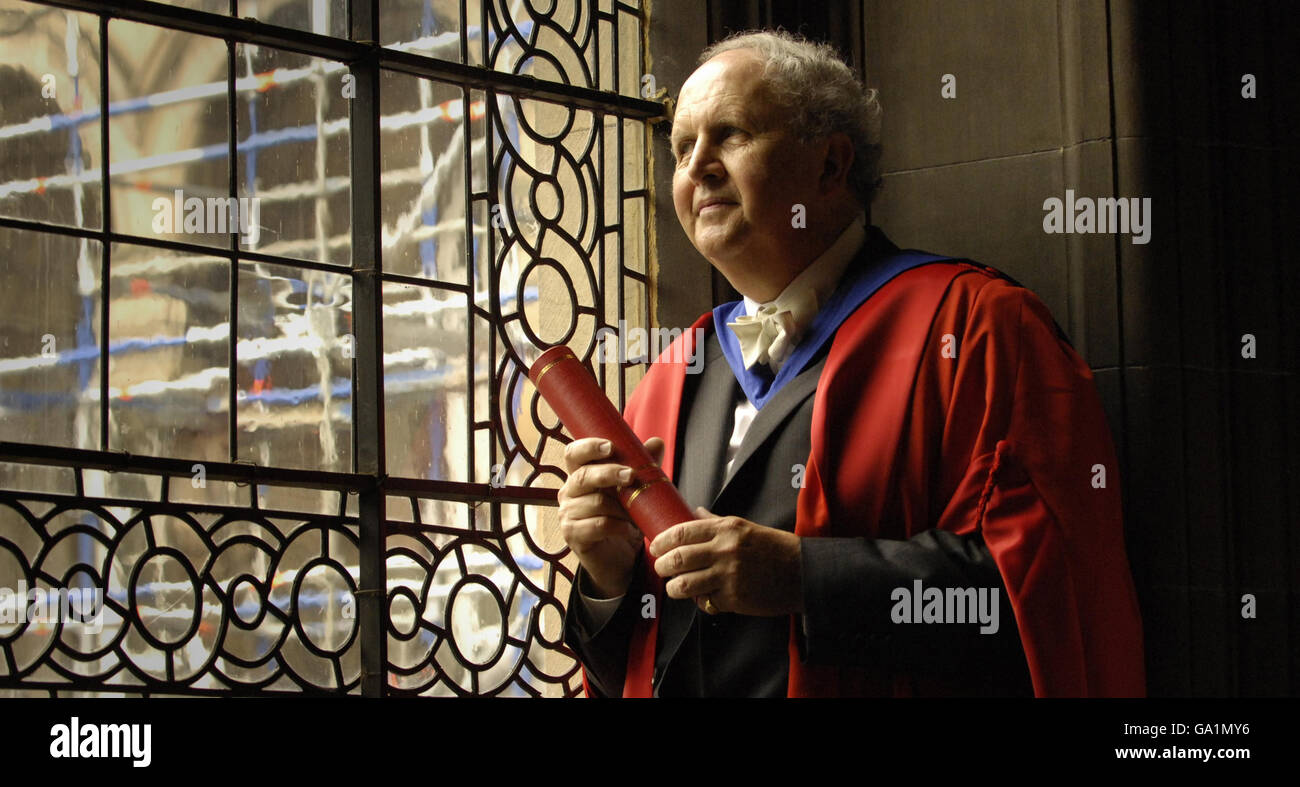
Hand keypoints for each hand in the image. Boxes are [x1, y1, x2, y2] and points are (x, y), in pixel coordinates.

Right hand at [557, 436, 665, 598]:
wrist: (620, 557)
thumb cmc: (624, 518)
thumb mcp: (635, 491)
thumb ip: (644, 466)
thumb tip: (656, 443)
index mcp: (580, 475)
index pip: (574, 454)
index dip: (589, 447)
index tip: (611, 447)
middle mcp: (569, 491)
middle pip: (584, 476)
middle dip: (609, 473)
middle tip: (631, 476)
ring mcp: (567, 514)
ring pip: (595, 502)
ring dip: (620, 508)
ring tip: (634, 515)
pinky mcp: (572, 534)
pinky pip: (598, 524)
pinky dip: (618, 526)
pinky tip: (628, 530)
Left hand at [648, 507, 802, 616]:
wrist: (803, 572)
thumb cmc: (773, 548)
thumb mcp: (744, 527)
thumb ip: (715, 522)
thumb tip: (694, 512)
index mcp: (726, 529)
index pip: (682, 532)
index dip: (662, 541)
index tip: (655, 547)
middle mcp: (725, 550)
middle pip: (678, 559)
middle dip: (662, 566)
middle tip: (661, 568)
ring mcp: (729, 575)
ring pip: (684, 585)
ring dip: (674, 588)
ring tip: (674, 587)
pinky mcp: (734, 598)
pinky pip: (705, 602)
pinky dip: (700, 602)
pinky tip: (703, 599)